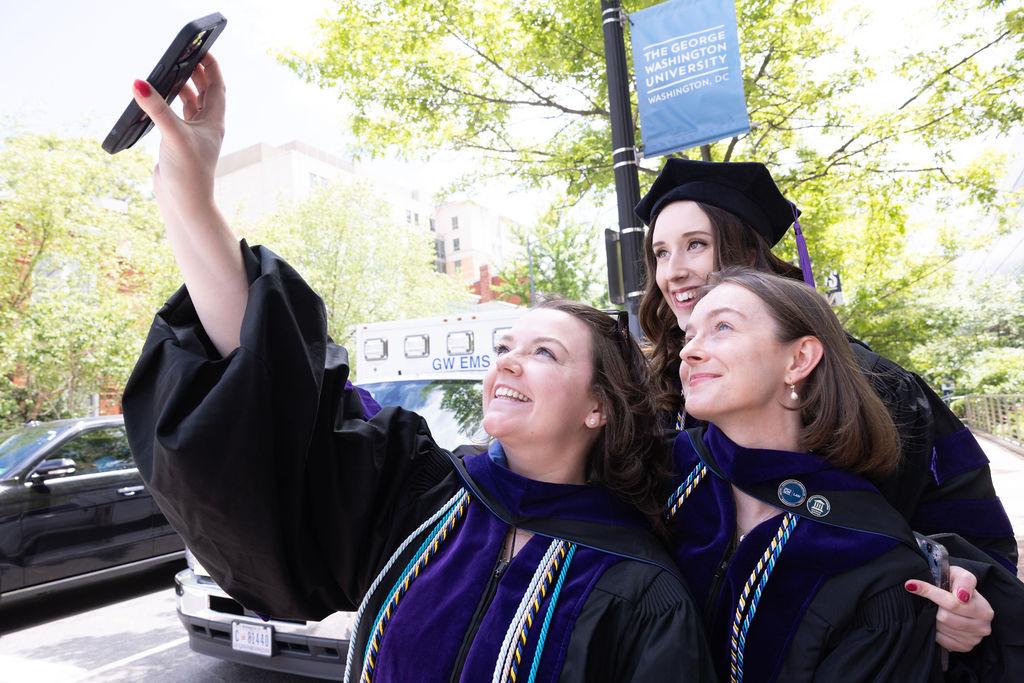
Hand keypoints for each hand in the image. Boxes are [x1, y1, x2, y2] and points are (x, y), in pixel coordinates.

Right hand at [131, 52, 225, 220]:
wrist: (184, 204)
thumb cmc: (189, 173)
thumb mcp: (173, 135)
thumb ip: (157, 108)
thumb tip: (139, 83)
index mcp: (214, 121)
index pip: (217, 87)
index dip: (211, 67)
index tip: (202, 50)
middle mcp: (206, 127)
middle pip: (205, 92)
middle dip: (197, 74)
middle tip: (184, 57)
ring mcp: (193, 135)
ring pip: (191, 104)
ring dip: (183, 88)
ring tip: (171, 73)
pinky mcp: (178, 143)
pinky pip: (176, 117)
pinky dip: (169, 105)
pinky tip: (157, 100)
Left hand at [905, 566, 992, 651]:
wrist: (962, 599)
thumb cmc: (958, 585)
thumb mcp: (961, 575)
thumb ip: (963, 581)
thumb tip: (961, 594)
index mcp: (984, 609)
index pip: (953, 603)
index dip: (931, 592)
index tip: (912, 585)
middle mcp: (982, 627)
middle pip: (944, 617)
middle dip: (933, 606)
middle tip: (930, 600)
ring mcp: (973, 639)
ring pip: (941, 628)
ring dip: (932, 618)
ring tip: (934, 610)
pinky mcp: (963, 647)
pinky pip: (941, 640)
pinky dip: (934, 630)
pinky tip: (936, 621)